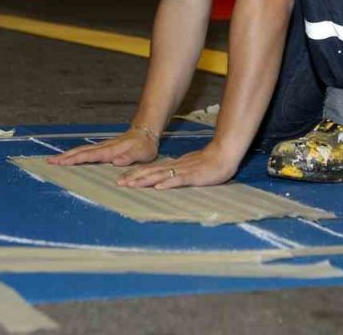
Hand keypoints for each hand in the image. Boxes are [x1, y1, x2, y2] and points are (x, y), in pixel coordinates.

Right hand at [45, 128, 157, 166]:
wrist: (146, 132)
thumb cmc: (144, 145)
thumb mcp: (142, 153)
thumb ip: (129, 157)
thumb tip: (116, 162)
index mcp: (111, 150)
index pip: (90, 155)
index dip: (76, 159)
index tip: (62, 162)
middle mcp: (104, 147)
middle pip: (81, 151)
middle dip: (65, 157)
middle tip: (50, 162)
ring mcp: (102, 146)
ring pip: (81, 150)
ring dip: (68, 155)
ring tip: (54, 160)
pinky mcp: (103, 148)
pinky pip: (86, 151)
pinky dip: (75, 154)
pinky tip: (69, 157)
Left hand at [116, 144, 239, 188]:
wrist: (223, 156)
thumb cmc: (208, 164)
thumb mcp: (188, 168)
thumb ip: (176, 173)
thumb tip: (163, 179)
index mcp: (173, 166)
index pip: (151, 170)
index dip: (136, 175)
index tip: (123, 179)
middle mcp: (174, 167)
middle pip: (151, 172)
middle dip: (134, 178)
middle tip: (119, 183)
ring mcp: (183, 171)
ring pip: (160, 175)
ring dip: (145, 180)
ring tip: (131, 184)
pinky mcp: (192, 176)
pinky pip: (178, 180)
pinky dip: (167, 183)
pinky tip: (158, 187)